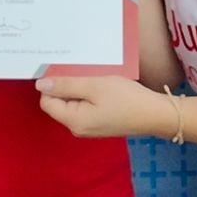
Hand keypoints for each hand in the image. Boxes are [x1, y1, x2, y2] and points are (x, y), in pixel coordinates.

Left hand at [36, 74, 171, 139]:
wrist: (156, 114)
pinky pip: (86, 105)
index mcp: (73, 121)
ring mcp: (90, 127)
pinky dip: (91, 93)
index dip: (53, 83)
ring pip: (74, 102)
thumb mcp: (95, 86)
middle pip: (60, 102)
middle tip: (83, 69)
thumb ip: (66, 85)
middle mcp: (78, 128)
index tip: (65, 68)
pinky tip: (102, 84)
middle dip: (68, 84)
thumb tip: (40, 84)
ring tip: (94, 74)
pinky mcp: (100, 123)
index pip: (47, 100)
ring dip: (81, 87)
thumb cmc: (126, 99)